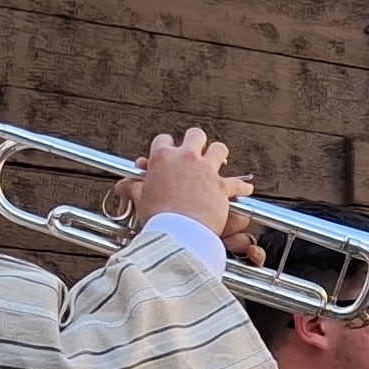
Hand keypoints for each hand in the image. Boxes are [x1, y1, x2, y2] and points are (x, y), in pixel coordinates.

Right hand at [123, 129, 244, 242]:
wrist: (178, 233)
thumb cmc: (157, 217)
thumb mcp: (141, 199)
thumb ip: (134, 188)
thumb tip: (122, 185)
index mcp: (163, 158)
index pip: (163, 140)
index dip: (166, 145)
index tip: (168, 152)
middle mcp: (186, 158)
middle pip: (195, 135)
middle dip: (196, 140)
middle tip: (196, 150)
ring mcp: (206, 170)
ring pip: (219, 149)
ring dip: (220, 154)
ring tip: (220, 158)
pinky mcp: (222, 186)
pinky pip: (238, 183)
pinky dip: (243, 187)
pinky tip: (245, 189)